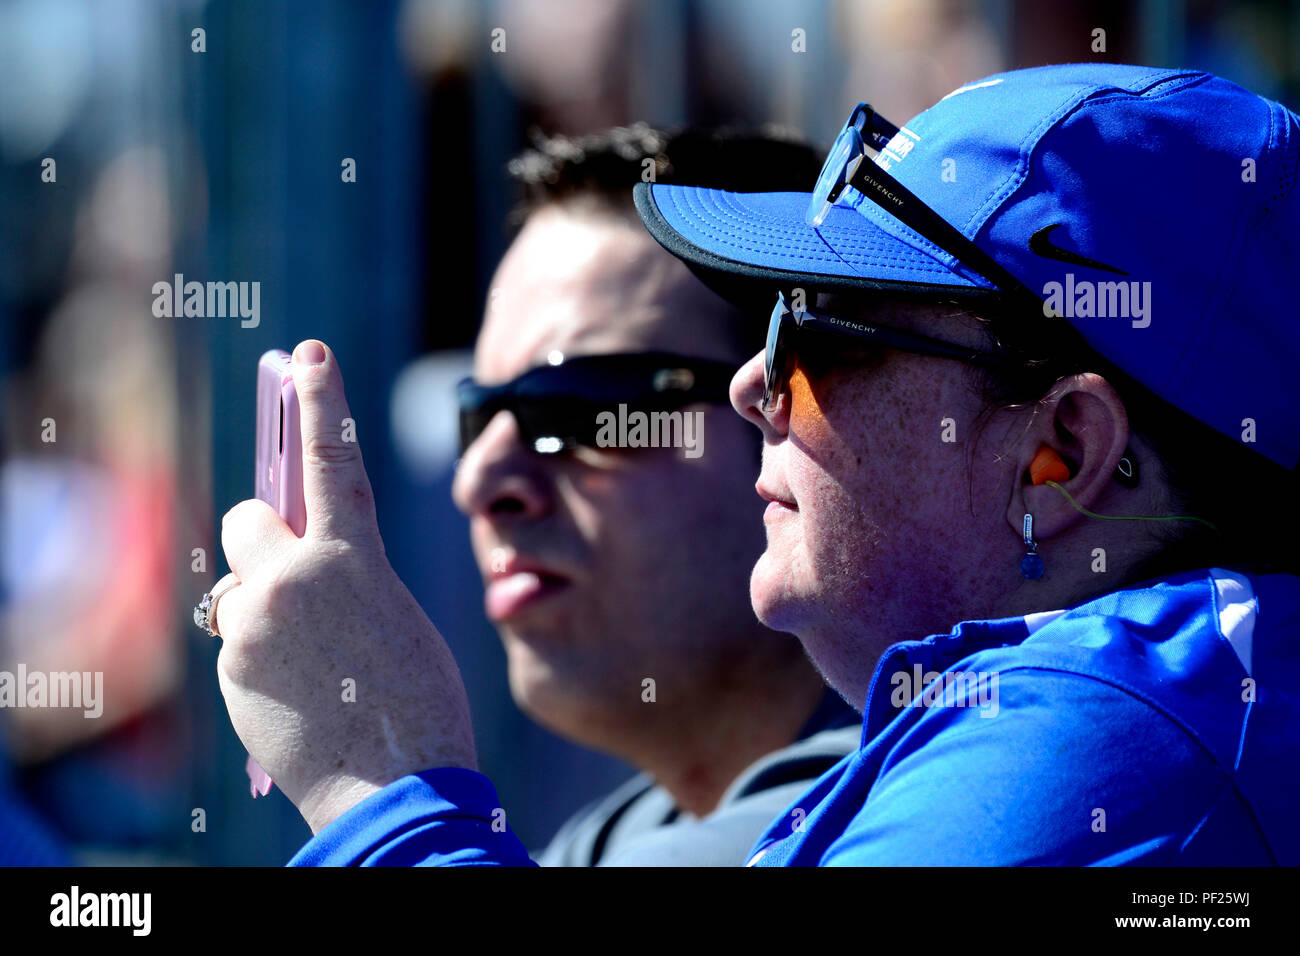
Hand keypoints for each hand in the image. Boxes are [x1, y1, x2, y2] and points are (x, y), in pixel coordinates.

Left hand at [213, 340, 475, 832]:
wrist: (394, 783)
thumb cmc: (414, 701)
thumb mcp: (391, 615)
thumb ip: (344, 574)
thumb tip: (297, 564)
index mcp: (355, 559)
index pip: (332, 459)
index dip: (322, 400)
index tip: (309, 352)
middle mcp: (295, 577)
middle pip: (249, 518)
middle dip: (265, 539)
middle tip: (293, 579)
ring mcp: (257, 622)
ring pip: (238, 582)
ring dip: (263, 602)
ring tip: (310, 657)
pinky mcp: (233, 664)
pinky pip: (237, 637)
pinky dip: (261, 655)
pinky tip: (299, 692)